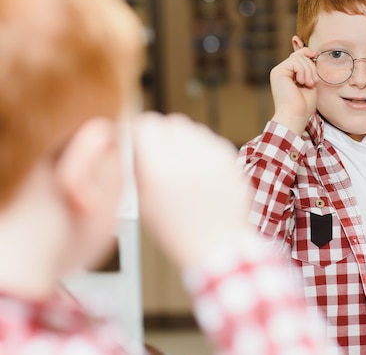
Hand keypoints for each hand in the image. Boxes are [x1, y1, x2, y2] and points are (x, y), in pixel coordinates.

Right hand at [132, 112, 254, 269]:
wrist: (218, 246)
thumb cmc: (177, 231)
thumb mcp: (144, 202)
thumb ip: (137, 166)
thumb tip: (133, 141)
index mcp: (161, 168)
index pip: (146, 124)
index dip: (139, 131)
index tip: (137, 140)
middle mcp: (188, 155)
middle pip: (170, 122)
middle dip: (162, 134)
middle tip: (160, 154)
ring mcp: (212, 155)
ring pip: (192, 128)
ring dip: (183, 139)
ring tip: (181, 165)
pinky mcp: (230, 158)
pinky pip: (210, 139)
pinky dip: (202, 149)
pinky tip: (200, 171)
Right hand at [269, 47, 318, 134]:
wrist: (295, 116)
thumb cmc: (303, 105)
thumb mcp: (309, 83)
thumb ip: (309, 69)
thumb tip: (312, 54)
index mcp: (288, 74)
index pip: (298, 56)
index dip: (308, 53)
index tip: (316, 57)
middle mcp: (281, 72)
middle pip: (299, 55)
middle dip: (311, 66)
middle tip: (314, 81)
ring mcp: (278, 71)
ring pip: (298, 57)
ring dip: (308, 70)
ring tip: (309, 84)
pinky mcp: (277, 72)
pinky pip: (295, 61)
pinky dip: (303, 71)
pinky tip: (302, 82)